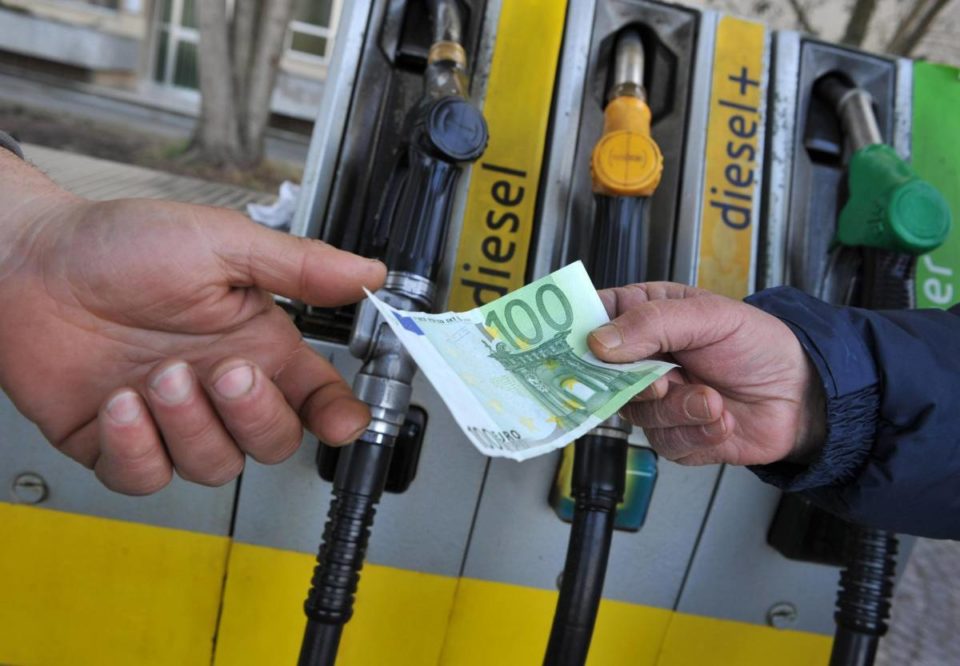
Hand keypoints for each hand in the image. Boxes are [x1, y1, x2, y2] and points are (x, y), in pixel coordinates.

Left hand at [0, 155, 384, 493]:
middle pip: (273, 441)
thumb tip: (368, 272)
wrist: (27, 264)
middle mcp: (219, 385)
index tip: (341, 422)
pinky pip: (147, 477)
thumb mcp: (220, 243)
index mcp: (255, 341)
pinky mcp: (119, 443)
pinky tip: (120, 404)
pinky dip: (136, 448)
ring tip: (157, 377)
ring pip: (214, 465)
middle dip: (253, 415)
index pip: (315, 395)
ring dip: (188, 426)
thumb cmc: (120, 245)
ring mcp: (170, 418)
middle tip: (223, 373)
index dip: (337, 416)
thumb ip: (299, 266)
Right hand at [589, 282, 824, 466]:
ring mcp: (654, 400)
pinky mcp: (672, 436)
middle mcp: (641, 360)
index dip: (577, 334)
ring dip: (680, 409)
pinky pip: (665, 442)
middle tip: (663, 381)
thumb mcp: (710, 316)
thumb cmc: (760, 344)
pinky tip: (722, 418)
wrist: (801, 396)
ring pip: (636, 414)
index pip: (591, 319)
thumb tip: (600, 340)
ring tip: (713, 399)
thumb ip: (653, 324)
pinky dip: (698, 432)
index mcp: (643, 317)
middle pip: (601, 377)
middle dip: (638, 385)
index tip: (580, 348)